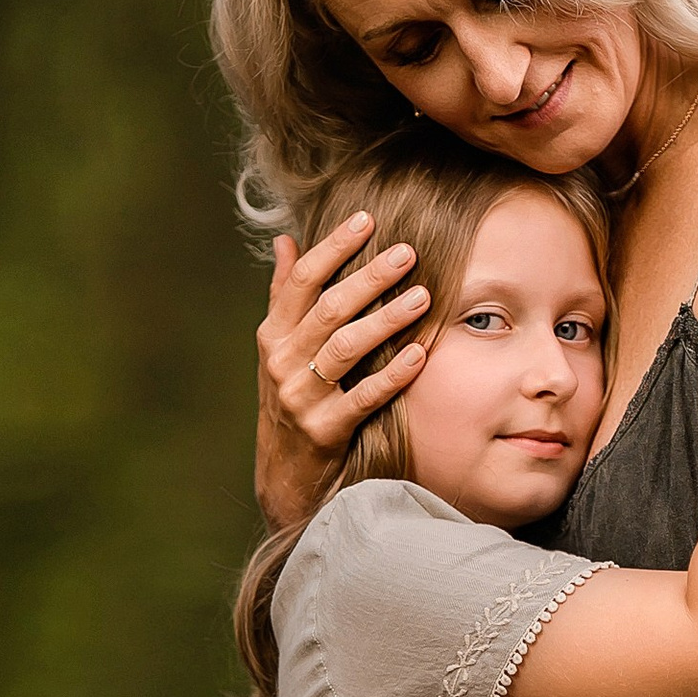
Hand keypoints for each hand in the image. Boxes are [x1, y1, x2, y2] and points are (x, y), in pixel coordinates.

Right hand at [254, 215, 433, 526]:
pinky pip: (362, 397)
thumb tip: (286, 241)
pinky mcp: (323, 431)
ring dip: (386, 320)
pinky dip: (391, 375)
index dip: (333, 246)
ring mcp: (300, 397)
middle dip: (369, 277)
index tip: (367, 219)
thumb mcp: (282, 351)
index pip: (302, 280)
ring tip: (423, 297)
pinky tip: (420, 355)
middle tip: (408, 252)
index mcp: (274, 335)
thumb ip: (285, 297)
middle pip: (329, 308)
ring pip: (345, 347)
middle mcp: (282, 361)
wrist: (285, 477)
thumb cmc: (294, 402)